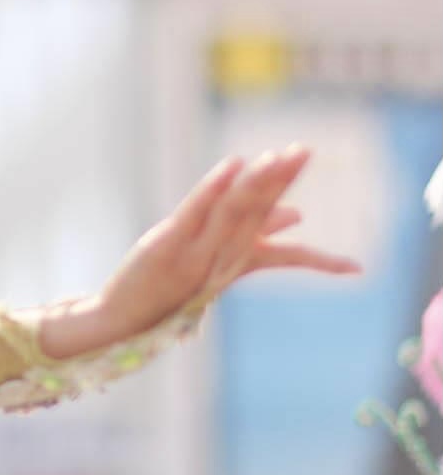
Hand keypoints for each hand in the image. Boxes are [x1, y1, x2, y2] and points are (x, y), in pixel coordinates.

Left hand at [39, 147, 359, 358]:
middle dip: (283, 182)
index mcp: (233, 269)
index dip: (319, 261)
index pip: (284, 258)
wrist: (118, 323)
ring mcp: (194, 254)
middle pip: (259, 217)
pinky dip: (216, 187)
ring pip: (234, 213)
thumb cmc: (164, 292)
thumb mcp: (211, 266)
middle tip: (306, 151)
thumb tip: (295, 215)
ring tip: (281, 154)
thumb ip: (251, 241)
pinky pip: (196, 211)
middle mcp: (219, 262)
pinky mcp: (167, 246)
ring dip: (259, 181)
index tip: (356, 270)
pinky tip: (235, 164)